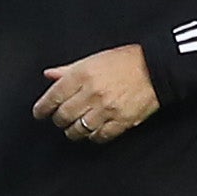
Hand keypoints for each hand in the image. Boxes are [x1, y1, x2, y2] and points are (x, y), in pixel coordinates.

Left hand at [34, 44, 160, 143]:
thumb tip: (49, 75)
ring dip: (72, 131)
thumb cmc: (126, 61)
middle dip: (58, 119)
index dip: (43, 108)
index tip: (39, 113)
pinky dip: (92, 136)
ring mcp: (107, 109)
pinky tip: (92, 131)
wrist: (157, 68)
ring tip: (73, 127)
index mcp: (83, 75)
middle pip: (64, 116)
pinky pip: (99, 136)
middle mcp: (92, 93)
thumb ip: (69, 69)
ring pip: (78, 130)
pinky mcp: (121, 122)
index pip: (54, 96)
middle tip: (59, 118)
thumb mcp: (94, 59)